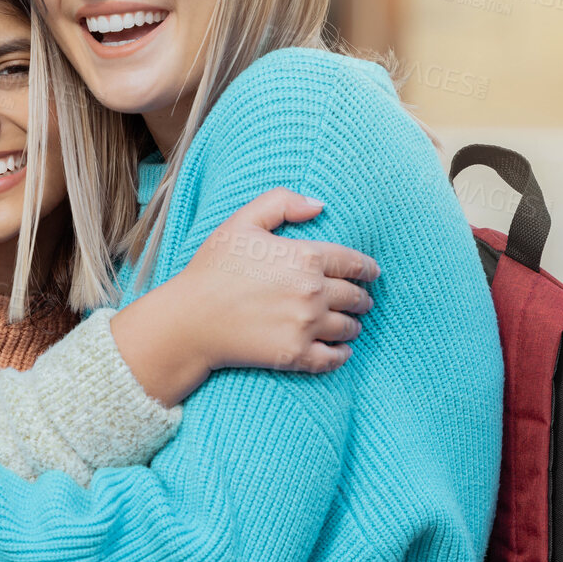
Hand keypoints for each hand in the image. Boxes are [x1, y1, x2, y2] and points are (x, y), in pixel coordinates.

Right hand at [110, 188, 378, 405]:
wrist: (189, 320)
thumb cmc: (212, 269)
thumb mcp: (241, 222)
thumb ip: (281, 203)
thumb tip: (319, 205)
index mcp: (305, 257)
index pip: (355, 263)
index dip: (368, 269)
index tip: (372, 273)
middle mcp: (313, 292)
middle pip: (355, 297)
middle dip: (362, 298)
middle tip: (362, 301)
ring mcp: (306, 326)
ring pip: (348, 327)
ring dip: (353, 325)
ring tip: (350, 325)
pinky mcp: (296, 355)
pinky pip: (334, 358)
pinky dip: (342, 354)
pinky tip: (341, 351)